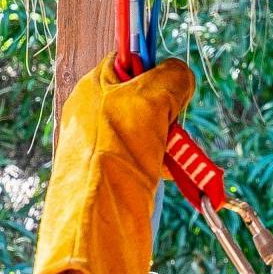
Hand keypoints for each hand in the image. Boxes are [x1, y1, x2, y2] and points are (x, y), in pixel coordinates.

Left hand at [25, 57, 194, 273]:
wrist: (96, 211)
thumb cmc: (116, 148)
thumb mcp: (151, 98)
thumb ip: (171, 77)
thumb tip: (181, 75)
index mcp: (92, 87)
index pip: (127, 61)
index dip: (153, 68)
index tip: (173, 84)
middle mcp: (91, 114)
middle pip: (142, 98)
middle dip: (166, 111)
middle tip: (176, 123)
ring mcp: (98, 146)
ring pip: (146, 131)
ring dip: (168, 140)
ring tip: (176, 154)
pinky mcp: (109, 174)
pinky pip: (143, 158)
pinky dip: (160, 163)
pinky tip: (170, 173)